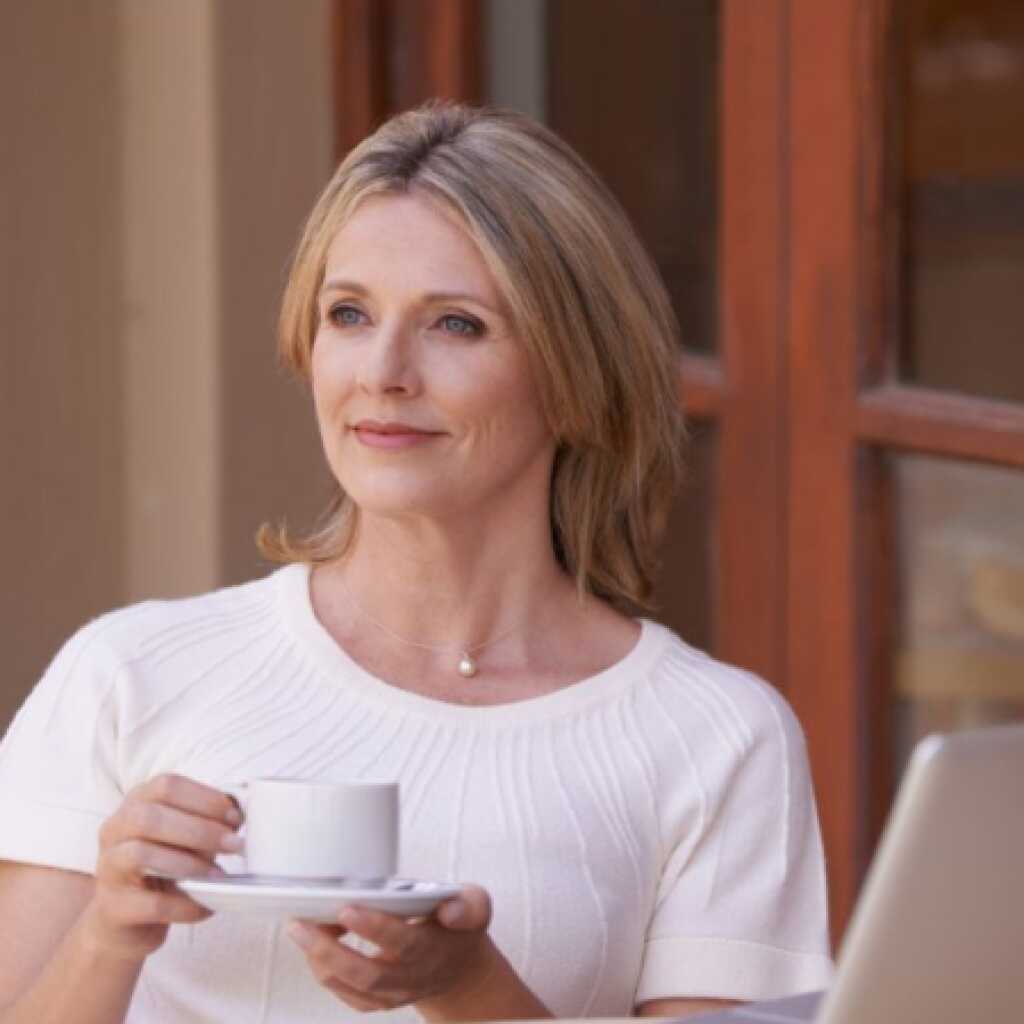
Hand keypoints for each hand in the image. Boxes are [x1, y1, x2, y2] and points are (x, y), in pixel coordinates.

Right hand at [80, 773, 242, 961]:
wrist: (123, 920)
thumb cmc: (163, 866)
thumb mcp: (184, 837)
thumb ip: (205, 821)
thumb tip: (239, 815)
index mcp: (137, 802)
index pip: (166, 786)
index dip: (204, 797)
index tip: (235, 816)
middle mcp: (115, 829)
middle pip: (150, 817)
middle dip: (200, 830)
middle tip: (234, 844)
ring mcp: (107, 867)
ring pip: (141, 855)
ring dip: (189, 864)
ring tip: (219, 875)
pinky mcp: (112, 906)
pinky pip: (151, 902)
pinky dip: (184, 903)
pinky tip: (205, 905)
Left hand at [287, 885, 494, 1012]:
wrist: (459, 970)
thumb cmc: (460, 929)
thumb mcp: (476, 906)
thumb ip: (470, 905)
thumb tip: (448, 912)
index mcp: (432, 949)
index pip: (401, 942)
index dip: (374, 928)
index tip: (348, 908)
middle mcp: (410, 977)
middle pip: (366, 974)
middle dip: (329, 950)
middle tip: (301, 924)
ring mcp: (392, 994)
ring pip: (351, 986)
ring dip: (320, 961)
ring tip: (300, 929)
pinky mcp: (377, 1001)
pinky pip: (346, 994)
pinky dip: (325, 972)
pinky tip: (313, 945)